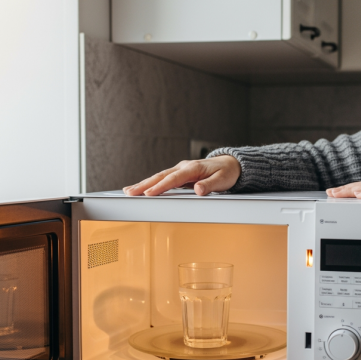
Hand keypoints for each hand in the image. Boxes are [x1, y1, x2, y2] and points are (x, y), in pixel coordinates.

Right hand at [123, 155, 240, 196]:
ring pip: (159, 176)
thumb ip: (210, 186)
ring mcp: (181, 170)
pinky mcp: (180, 174)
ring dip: (144, 183)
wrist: (231, 164)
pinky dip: (151, 183)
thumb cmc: (226, 173)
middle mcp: (184, 167)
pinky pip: (163, 178)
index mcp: (193, 168)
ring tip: (129, 190)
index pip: (174, 179)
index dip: (160, 186)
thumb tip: (199, 190)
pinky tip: (141, 189)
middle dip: (144, 184)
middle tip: (130, 192)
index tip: (149, 193)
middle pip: (161, 176)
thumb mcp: (222, 181)